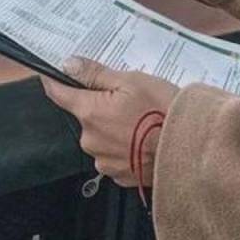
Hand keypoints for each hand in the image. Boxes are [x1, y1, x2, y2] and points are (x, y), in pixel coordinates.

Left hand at [41, 57, 179, 188]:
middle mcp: (90, 140)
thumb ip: (96, 74)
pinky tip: (144, 139)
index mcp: (90, 112)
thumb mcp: (131, 81)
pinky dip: (125, 146)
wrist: (188, 148)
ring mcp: (104, 161)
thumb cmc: (162, 109)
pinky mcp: (119, 175)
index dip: (55, 81)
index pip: (59, 94)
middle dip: (100, 106)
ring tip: (142, 121)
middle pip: (85, 116)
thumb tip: (68, 64)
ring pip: (100, 137)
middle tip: (128, 99)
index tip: (52, 74)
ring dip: (113, 128)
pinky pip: (114, 155)